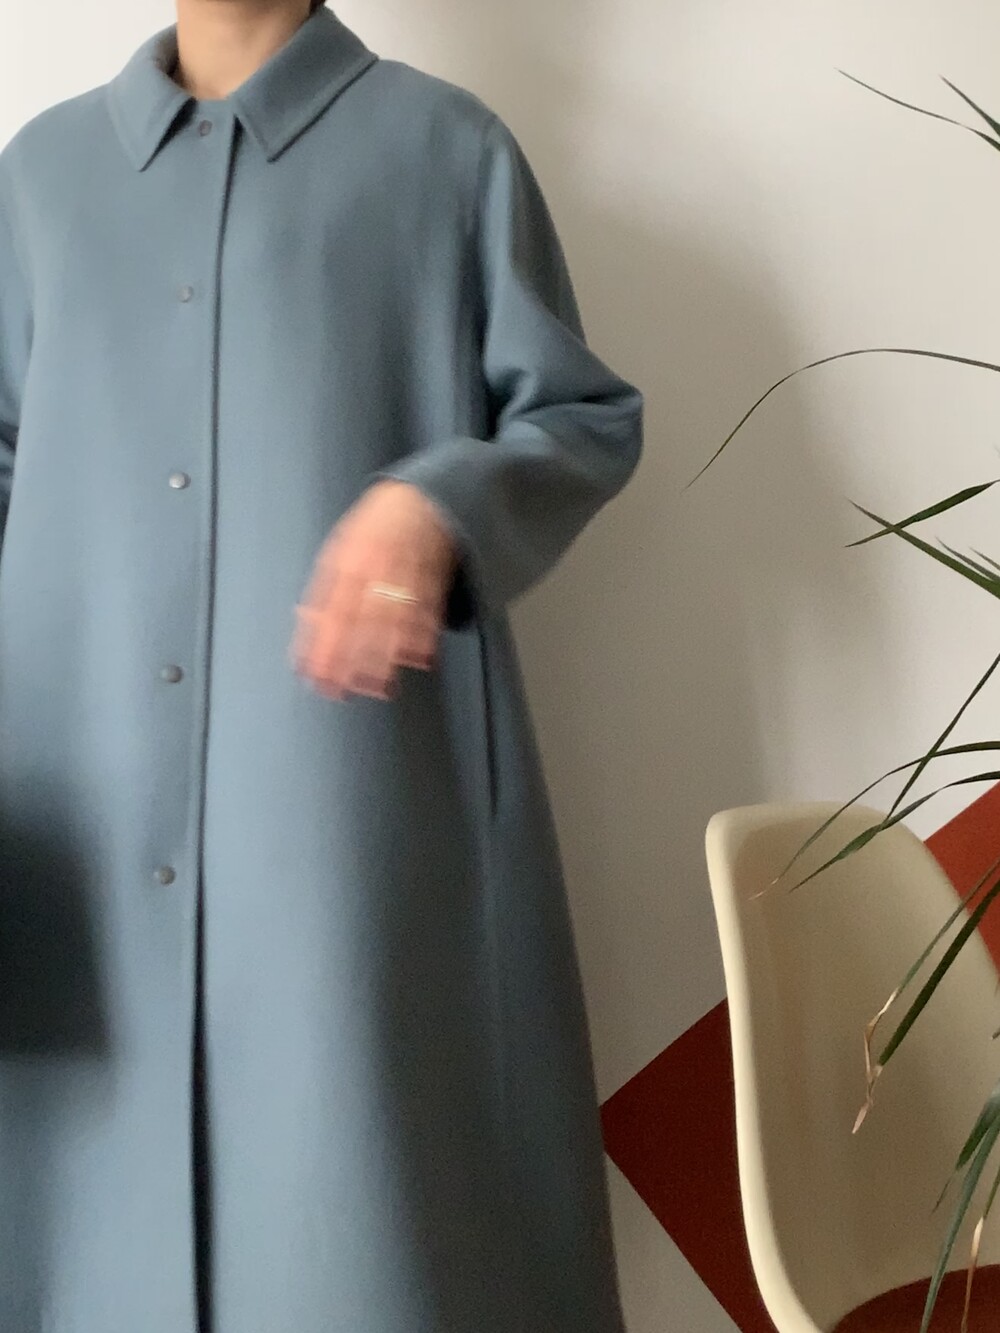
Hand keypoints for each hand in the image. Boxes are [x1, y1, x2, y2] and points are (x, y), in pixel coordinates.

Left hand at [289, 479, 458, 700]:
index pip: (329, 612)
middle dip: (349, 660)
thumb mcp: (337, 550)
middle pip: (359, 623)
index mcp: (347, 563)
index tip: (314, 675)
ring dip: (384, 658)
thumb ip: (323, 587)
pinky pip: (427, 613)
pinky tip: (417, 661)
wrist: (420, 500)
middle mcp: (375, 570)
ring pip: (393, 623)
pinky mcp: (431, 581)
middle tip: (342, 689)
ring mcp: (405, 576)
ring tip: (377, 687)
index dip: (320, 646)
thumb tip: (304, 623)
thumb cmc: (374, 529)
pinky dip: (423, 639)